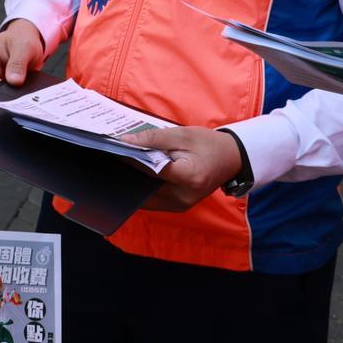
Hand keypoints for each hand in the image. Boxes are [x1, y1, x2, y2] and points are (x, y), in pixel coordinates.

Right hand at [0, 20, 44, 88]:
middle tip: (19, 86)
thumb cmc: (21, 39)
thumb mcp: (24, 47)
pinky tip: (14, 87)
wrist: (23, 39)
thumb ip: (18, 64)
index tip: (15, 91)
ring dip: (4, 93)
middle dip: (3, 92)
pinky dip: (5, 94)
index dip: (0, 89)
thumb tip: (14, 81)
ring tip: (17, 83)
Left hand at [120, 126, 241, 211]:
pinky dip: (144, 188)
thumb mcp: (183, 135)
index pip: (152, 170)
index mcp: (189, 177)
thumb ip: (153, 138)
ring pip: (147, 196)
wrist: (231, 159)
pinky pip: (154, 200)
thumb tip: (125, 141)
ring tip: (122, 164)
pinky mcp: (178, 207)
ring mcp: (181, 205)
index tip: (114, 150)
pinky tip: (136, 174)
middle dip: (129, 173)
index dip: (132, 159)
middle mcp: (184, 196)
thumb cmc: (208, 144)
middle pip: (147, 186)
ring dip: (135, 182)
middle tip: (112, 158)